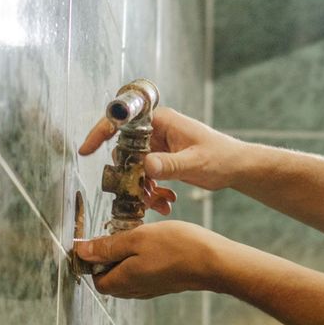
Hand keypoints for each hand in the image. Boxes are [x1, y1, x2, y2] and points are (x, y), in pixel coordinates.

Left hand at [76, 221, 229, 299]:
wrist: (214, 262)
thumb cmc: (177, 248)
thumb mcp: (137, 239)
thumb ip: (107, 246)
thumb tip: (81, 251)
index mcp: (123, 281)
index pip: (95, 280)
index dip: (91, 261)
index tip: (99, 239)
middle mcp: (135, 290)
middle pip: (110, 279)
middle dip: (108, 259)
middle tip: (118, 234)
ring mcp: (151, 289)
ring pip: (127, 276)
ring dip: (125, 258)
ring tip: (136, 237)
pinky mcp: (164, 284)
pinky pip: (143, 275)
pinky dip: (140, 261)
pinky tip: (152, 245)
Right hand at [77, 106, 243, 216]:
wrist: (237, 168)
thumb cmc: (222, 157)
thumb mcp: (196, 162)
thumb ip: (171, 164)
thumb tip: (147, 164)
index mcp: (161, 121)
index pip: (123, 120)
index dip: (101, 132)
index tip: (86, 150)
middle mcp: (156, 131)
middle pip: (125, 151)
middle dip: (130, 177)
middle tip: (140, 193)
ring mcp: (157, 147)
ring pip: (134, 169)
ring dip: (142, 189)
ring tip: (159, 203)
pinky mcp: (161, 161)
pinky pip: (145, 178)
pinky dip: (151, 193)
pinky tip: (165, 204)